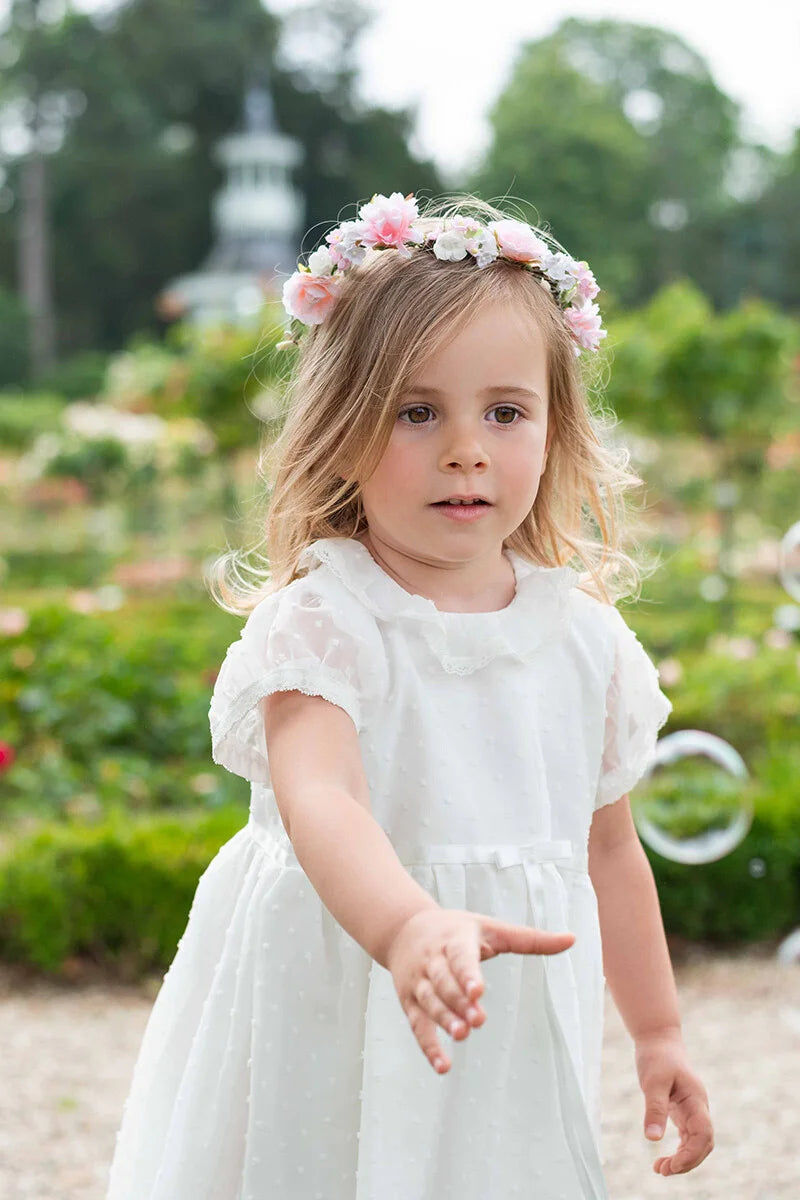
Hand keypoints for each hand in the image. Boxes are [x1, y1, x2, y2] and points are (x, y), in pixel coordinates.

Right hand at [385, 905, 574, 1074]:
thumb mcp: (492, 928)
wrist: (404, 929)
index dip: (468, 974)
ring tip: (462, 1035)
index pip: (460, 957)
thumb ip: (530, 939)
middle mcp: (433, 961)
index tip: (478, 991)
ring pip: (430, 1003)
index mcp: (455, 940)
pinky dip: (428, 1046)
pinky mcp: (410, 1001)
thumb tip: (573, 940)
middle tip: (478, 1021)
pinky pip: (417, 1025)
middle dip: (459, 1002)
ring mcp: (419, 982)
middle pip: (444, 983)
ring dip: (444, 1020)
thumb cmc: (457, 930)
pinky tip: (442, 1066)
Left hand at [635, 1029, 713, 1175]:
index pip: (703, 1134)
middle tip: (662, 1170)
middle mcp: (698, 1107)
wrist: (659, 1039)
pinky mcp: (683, 1111)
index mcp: (696, 1100)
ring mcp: (692, 1110)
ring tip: (659, 1169)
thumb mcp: (653, 1081)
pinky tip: (664, 1158)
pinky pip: (687, 1137)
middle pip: (703, 1144)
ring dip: (682, 1159)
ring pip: (696, 1143)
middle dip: (687, 1162)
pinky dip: (679, 1150)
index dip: (692, 1154)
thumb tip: (652, 1139)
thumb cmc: (657, 1057)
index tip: (673, 1165)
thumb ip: (654, 1109)